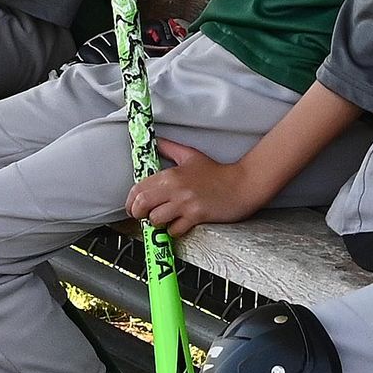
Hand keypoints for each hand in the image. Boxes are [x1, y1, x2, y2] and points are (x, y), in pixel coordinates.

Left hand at [126, 140, 265, 237]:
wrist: (242, 184)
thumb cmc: (217, 172)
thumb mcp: (191, 155)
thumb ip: (170, 148)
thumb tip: (155, 141)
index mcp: (171, 174)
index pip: (139, 188)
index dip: (131, 200)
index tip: (133, 205)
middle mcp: (175, 189)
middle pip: (142, 205)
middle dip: (139, 213)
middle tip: (143, 216)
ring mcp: (185, 204)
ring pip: (156, 219)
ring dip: (157, 223)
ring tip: (163, 220)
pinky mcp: (196, 216)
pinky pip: (174, 230)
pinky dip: (173, 230)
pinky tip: (177, 225)